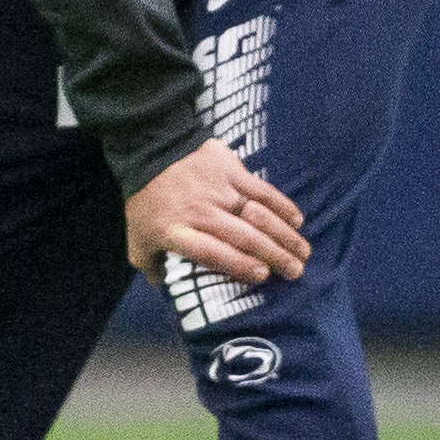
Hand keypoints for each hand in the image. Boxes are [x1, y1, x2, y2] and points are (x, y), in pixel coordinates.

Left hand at [125, 138, 306, 287]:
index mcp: (174, 231)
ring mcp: (217, 190)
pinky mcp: (230, 170)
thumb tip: (164, 289)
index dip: (238, 264)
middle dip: (274, 256)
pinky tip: (297, 221)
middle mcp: (199, 211)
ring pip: (258, 216)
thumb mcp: (137, 237)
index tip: (262, 276)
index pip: (210, 251)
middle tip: (296, 272)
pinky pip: (262, 190)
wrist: (149, 150)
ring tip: (303, 253)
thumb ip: (149, 265)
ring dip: (284, 235)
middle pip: (243, 236)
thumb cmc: (146, 202)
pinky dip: (282, 206)